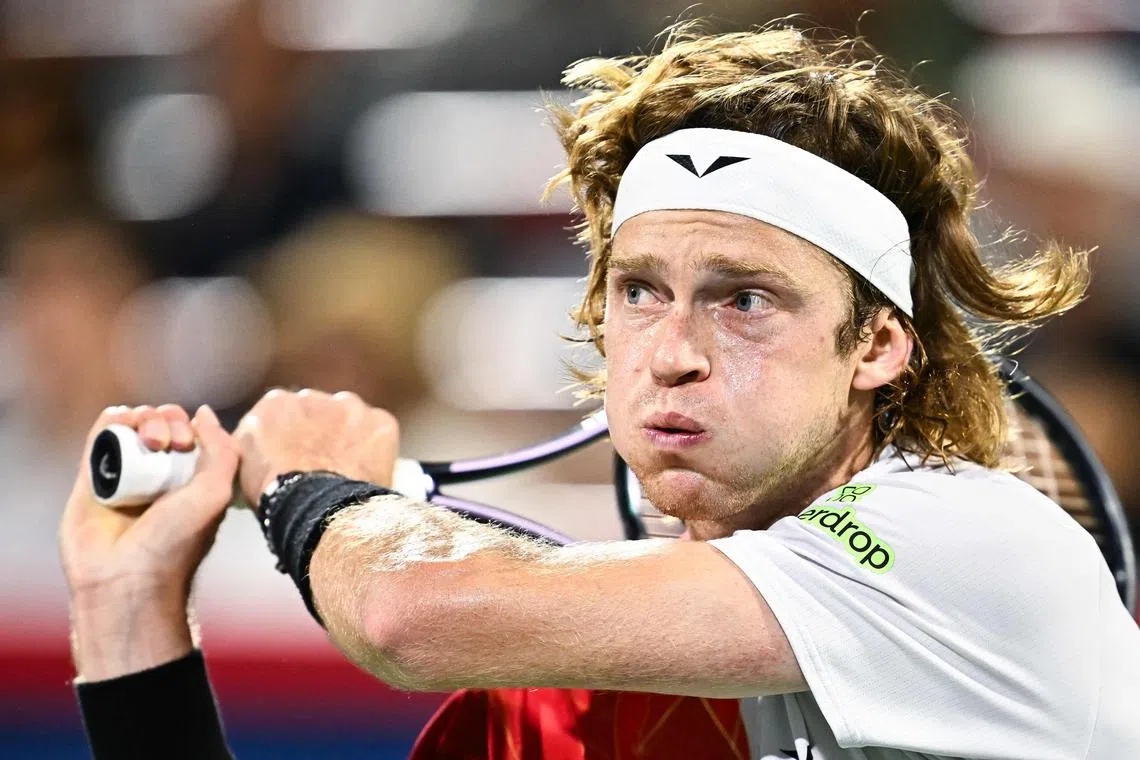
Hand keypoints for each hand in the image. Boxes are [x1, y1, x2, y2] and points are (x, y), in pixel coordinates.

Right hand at [60, 404, 238, 679]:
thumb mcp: (217, 493)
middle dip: (169, 420)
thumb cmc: (176, 542)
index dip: (193, 427)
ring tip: (150, 442)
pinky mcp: (92, 477)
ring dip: (144, 418)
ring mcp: (124, 474)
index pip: (191, 433)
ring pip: (133, 425)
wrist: (126, 579)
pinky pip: (102, 435)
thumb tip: (203, 413)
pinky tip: (122, 425)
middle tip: (170, 444)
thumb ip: (223, 450)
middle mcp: (157, 474)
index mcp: (189, 480)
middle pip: (162, 424)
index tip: (190, 444)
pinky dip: (113, 420)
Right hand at [234, 389, 398, 505]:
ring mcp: (350, 406)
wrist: (317, 508)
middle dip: (321, 432)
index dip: (291, 437)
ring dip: (349, 436)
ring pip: (350, 419)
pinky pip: (379, 431)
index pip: (283, 416)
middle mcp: (313, 396)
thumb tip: (263, 447)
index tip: (294, 456)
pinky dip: (377, 447)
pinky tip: (368, 469)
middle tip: (323, 463)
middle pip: (318, 413)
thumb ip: (256, 443)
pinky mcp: (380, 421)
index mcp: (275, 404)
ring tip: (347, 468)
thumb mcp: (245, 465)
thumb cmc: (276, 495)